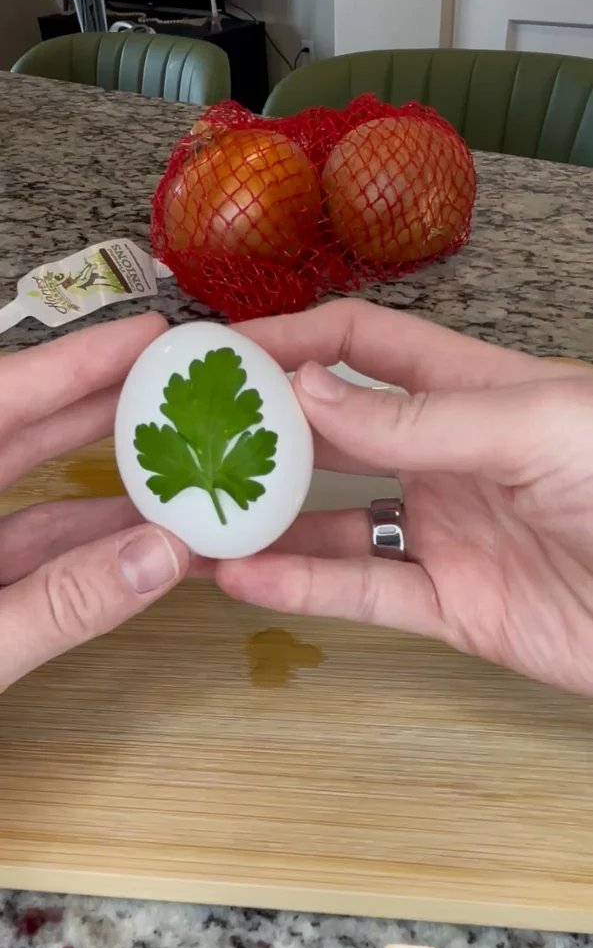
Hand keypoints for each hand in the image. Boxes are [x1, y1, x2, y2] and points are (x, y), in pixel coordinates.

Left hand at [0, 314, 188, 692]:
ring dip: (110, 485)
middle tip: (175, 384)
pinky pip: (36, 558)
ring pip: (37, 499)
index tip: (144, 339)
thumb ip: (59, 605)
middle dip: (102, 407)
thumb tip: (161, 555)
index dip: (74, 365)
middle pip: (22, 436)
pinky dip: (92, 549)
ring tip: (181, 458)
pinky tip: (151, 540)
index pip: (0, 406)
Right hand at [216, 298, 592, 695]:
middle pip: (334, 435)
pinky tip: (243, 581)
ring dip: (265, 521)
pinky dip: (303, 590)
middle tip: (183, 439)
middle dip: (261, 432)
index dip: (292, 342)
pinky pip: (365, 593)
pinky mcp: (453, 606)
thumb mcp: (534, 428)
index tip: (220, 351)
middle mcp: (447, 457)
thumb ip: (420, 415)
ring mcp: (445, 532)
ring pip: (333, 523)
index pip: (363, 348)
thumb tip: (304, 387)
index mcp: (473, 391)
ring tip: (191, 516)